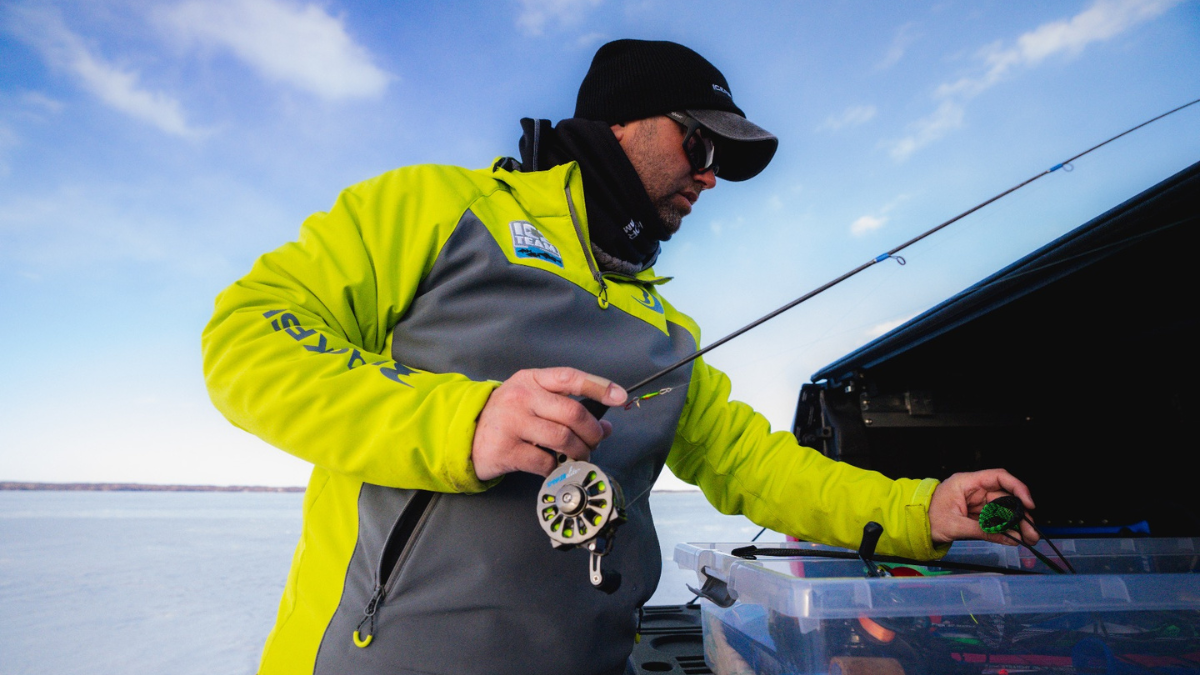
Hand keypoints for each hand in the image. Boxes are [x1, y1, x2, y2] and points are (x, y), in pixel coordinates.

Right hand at [471, 367, 626, 480]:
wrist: (466, 434)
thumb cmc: (508, 416)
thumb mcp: (533, 401)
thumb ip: (566, 407)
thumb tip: (605, 427)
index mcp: (531, 379)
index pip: (570, 378)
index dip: (599, 386)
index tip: (620, 397)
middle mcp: (521, 397)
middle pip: (572, 413)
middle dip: (592, 432)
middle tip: (595, 442)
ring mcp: (512, 423)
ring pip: (562, 439)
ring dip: (579, 452)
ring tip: (580, 456)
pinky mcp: (506, 449)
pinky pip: (545, 461)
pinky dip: (556, 467)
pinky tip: (554, 466)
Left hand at [929, 469, 1038, 545]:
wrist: (915, 526)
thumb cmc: (927, 518)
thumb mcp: (954, 526)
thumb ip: (981, 531)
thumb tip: (1007, 537)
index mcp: (966, 483)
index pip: (998, 477)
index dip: (1017, 487)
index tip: (1029, 503)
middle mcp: (974, 490)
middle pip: (1005, 497)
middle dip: (1021, 514)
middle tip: (1032, 530)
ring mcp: (976, 502)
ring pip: (1003, 510)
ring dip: (1017, 524)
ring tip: (1029, 537)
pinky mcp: (977, 515)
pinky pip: (996, 520)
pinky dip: (1006, 529)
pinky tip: (1016, 538)